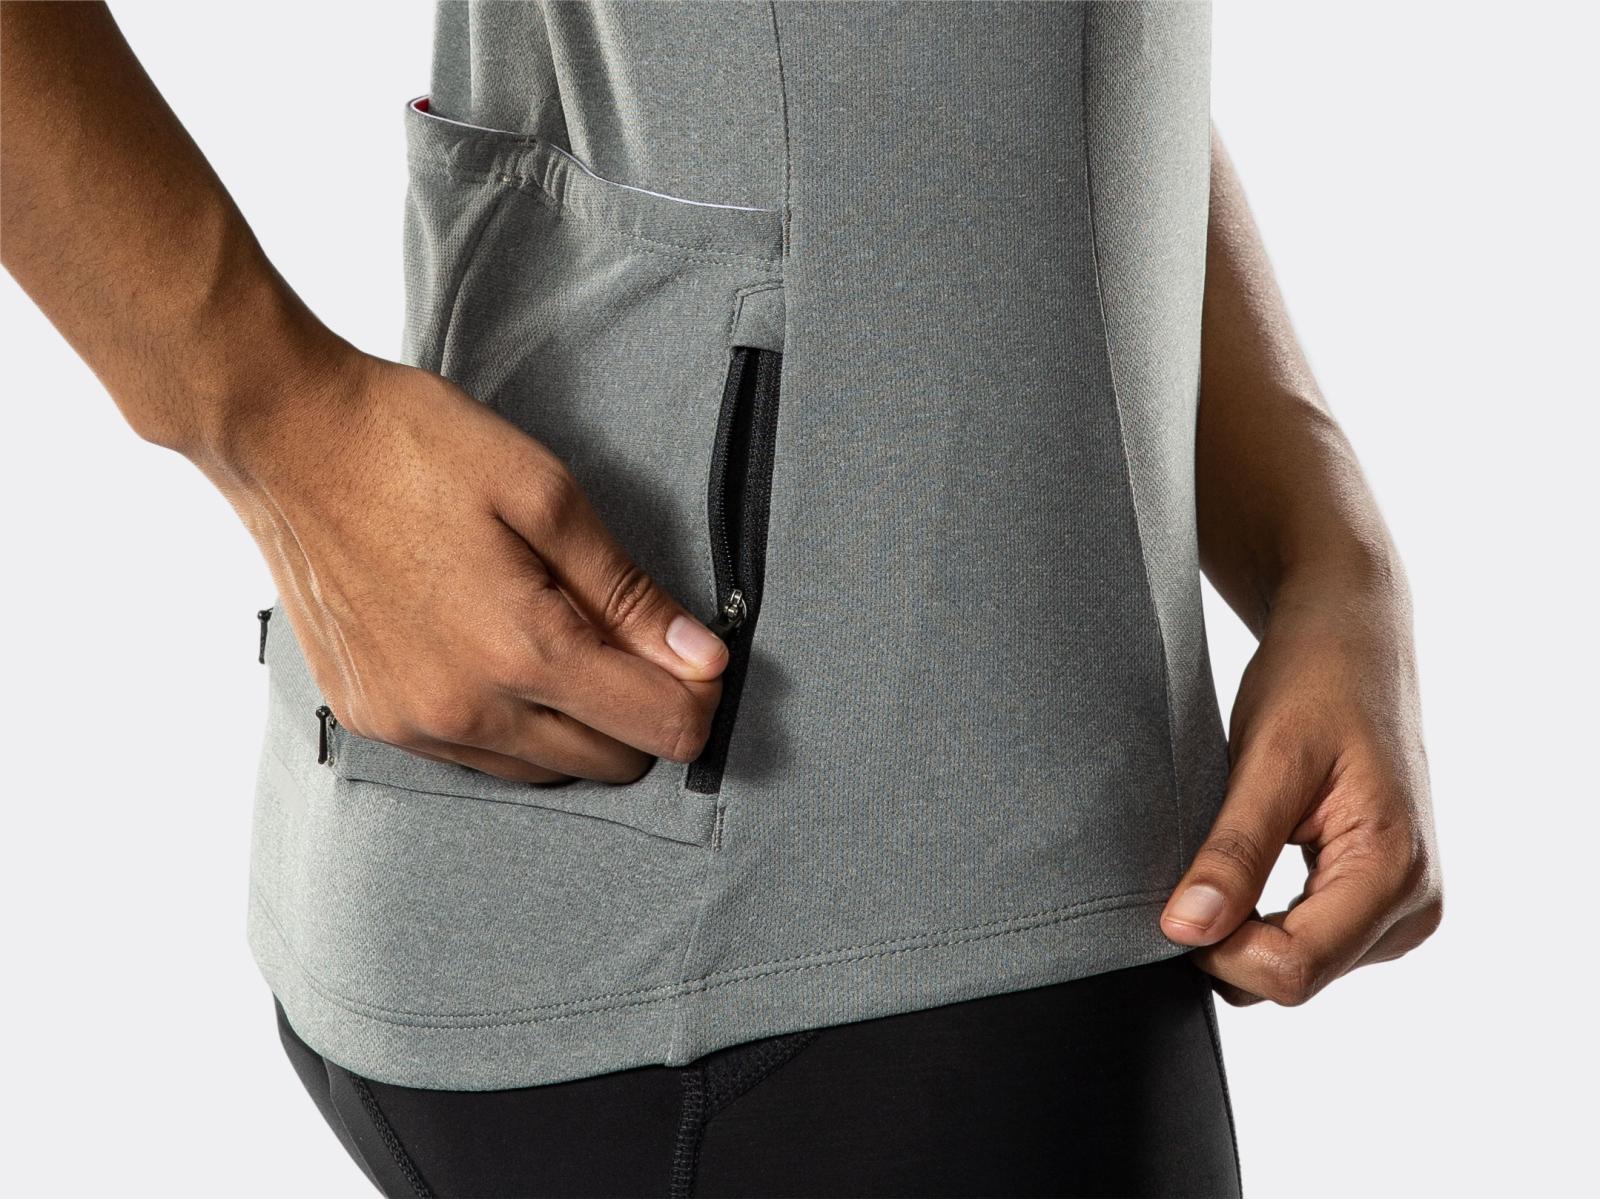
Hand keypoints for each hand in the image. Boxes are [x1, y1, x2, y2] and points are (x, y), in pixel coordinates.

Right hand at [204, 350, 727, 783]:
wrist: (286, 438)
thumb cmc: (414, 447)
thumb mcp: (546, 495)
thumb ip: (629, 592)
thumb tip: (702, 658)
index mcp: (521, 650)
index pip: (659, 727)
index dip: (698, 696)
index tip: (696, 655)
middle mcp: (465, 710)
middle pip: (609, 762)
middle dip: (641, 711)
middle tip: (631, 636)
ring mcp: (412, 723)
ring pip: (543, 770)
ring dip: (576, 723)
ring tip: (559, 635)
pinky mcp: (372, 719)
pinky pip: (476, 758)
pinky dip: (511, 724)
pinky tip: (499, 654)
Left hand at [1159, 579, 1443, 1004]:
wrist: (1352, 643)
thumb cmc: (1316, 684)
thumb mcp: (1267, 761)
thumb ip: (1232, 853)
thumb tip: (1186, 930)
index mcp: (1394, 872)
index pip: (1293, 970)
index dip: (1219, 949)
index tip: (1181, 896)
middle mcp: (1412, 906)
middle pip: (1293, 978)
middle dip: (1228, 939)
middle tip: (1199, 864)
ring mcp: (1399, 911)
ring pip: (1294, 969)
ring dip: (1243, 929)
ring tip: (1230, 854)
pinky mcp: (1377, 905)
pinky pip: (1304, 945)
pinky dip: (1260, 920)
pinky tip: (1247, 869)